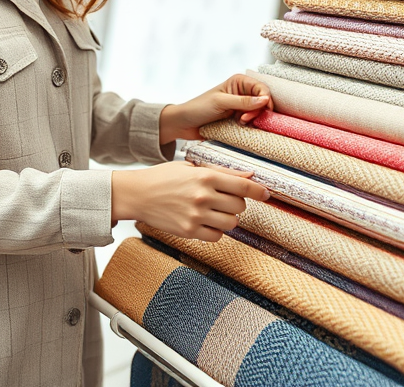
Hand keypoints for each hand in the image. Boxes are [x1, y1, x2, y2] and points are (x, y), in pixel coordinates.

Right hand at [111, 161, 269, 241]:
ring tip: (216, 211)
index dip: (259, 191)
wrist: (137, 194)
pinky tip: (206, 222)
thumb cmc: (164, 177)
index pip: (243, 185)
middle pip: (239, 206)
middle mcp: (203, 196)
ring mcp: (196, 216)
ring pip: (231, 223)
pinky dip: (215, 231)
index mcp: (205, 176)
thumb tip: (249, 175)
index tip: (266, 194)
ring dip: (228, 218)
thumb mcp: (192, 166)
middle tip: (225, 199)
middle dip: (237, 203)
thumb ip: (222, 172)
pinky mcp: (188, 231)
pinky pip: (216, 236)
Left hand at [159, 73, 273, 144]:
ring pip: (260, 113)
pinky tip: (241, 126)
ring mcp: (242, 106)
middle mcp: (243, 92)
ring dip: (254, 119)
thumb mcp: (220, 103)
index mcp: (239, 82)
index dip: (264, 100)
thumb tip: (265, 99)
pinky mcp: (239, 118)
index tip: (253, 112)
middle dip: (258, 111)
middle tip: (243, 120)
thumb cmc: (199, 108)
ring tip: (240, 122)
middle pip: (264, 101)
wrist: (185, 123)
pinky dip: (251, 125)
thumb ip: (243, 101)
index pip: (262, 88)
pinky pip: (253, 121)